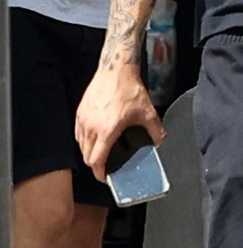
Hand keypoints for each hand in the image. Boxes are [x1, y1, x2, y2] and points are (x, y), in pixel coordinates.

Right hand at [75, 66, 165, 181]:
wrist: (115, 70)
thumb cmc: (130, 90)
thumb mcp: (147, 112)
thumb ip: (155, 130)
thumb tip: (159, 141)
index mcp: (107, 130)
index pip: (96, 160)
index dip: (99, 173)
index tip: (104, 177)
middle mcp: (91, 127)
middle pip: (86, 155)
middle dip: (95, 164)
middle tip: (105, 166)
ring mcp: (83, 119)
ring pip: (81, 145)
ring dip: (89, 152)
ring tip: (101, 152)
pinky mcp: (80, 112)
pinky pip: (78, 133)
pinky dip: (84, 140)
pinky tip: (95, 138)